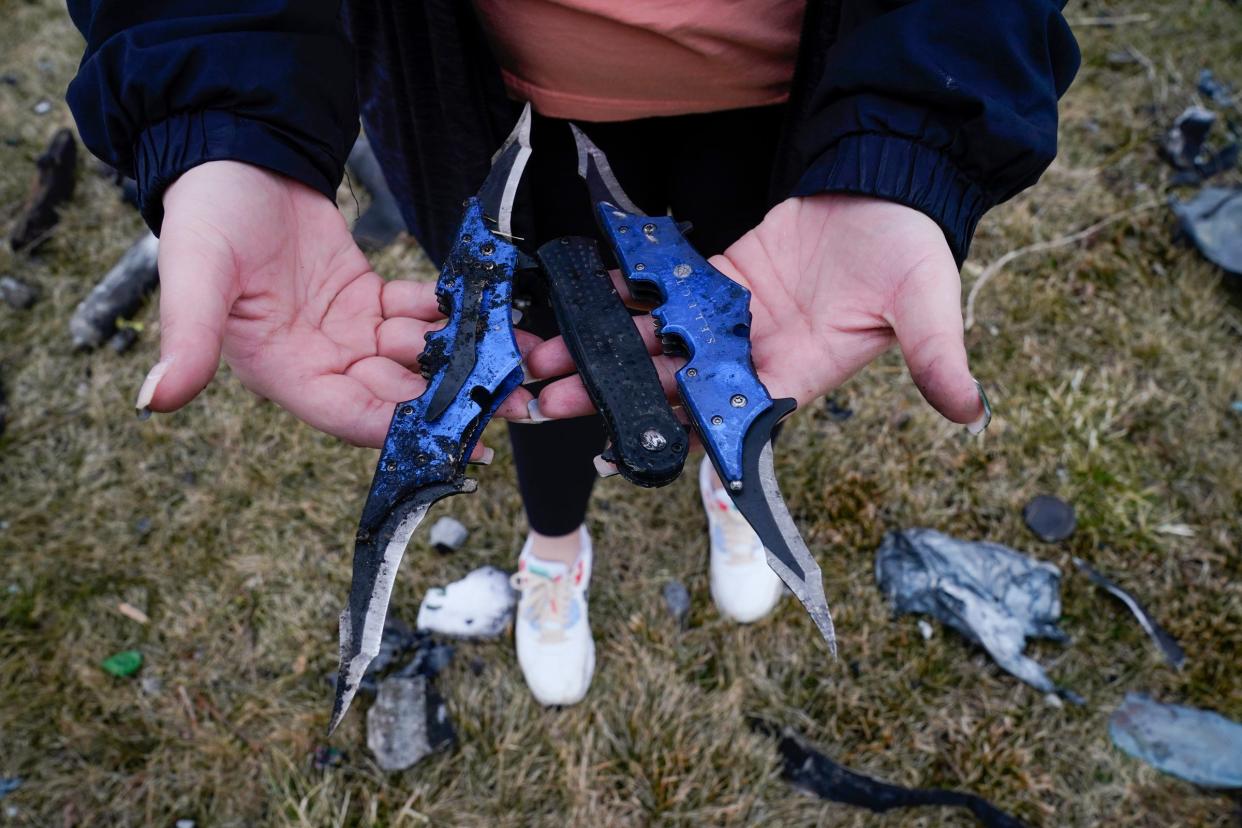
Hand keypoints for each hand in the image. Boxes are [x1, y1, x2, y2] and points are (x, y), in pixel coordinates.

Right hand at [137, 161, 539, 450]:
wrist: (233, 153)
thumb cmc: (208, 212)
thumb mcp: (194, 272)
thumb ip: (186, 337)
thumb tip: (153, 401)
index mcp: (282, 370)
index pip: (350, 413)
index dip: (403, 430)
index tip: (461, 440)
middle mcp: (320, 360)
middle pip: (396, 393)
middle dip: (455, 397)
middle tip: (517, 397)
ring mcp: (348, 331)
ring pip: (416, 357)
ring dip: (467, 357)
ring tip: (525, 355)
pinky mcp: (369, 299)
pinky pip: (419, 315)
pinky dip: (453, 315)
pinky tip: (496, 314)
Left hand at [525, 193, 987, 428]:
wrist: (889, 189)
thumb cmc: (909, 250)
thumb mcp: (926, 304)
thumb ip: (936, 356)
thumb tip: (972, 409)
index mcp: (794, 376)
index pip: (726, 420)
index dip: (674, 438)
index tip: (619, 450)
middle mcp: (751, 356)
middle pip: (669, 388)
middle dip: (608, 395)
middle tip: (545, 403)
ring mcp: (727, 319)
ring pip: (652, 344)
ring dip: (598, 350)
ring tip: (537, 360)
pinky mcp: (714, 279)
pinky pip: (658, 293)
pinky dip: (618, 297)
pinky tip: (573, 302)